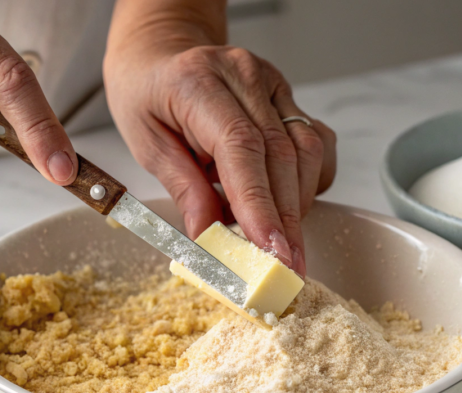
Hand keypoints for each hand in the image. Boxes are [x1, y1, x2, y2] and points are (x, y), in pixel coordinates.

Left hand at [105, 44, 335, 275]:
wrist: (160, 57)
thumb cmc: (147, 96)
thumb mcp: (146, 144)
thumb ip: (182, 188)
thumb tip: (208, 234)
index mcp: (199, 83)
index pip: (242, 148)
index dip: (260, 204)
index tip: (272, 249)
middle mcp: (244, 76)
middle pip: (282, 154)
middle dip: (287, 220)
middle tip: (287, 267)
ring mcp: (273, 83)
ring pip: (307, 151)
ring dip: (295, 204)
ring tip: (268, 234)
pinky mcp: (289, 96)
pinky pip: (315, 143)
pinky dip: (305, 181)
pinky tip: (279, 199)